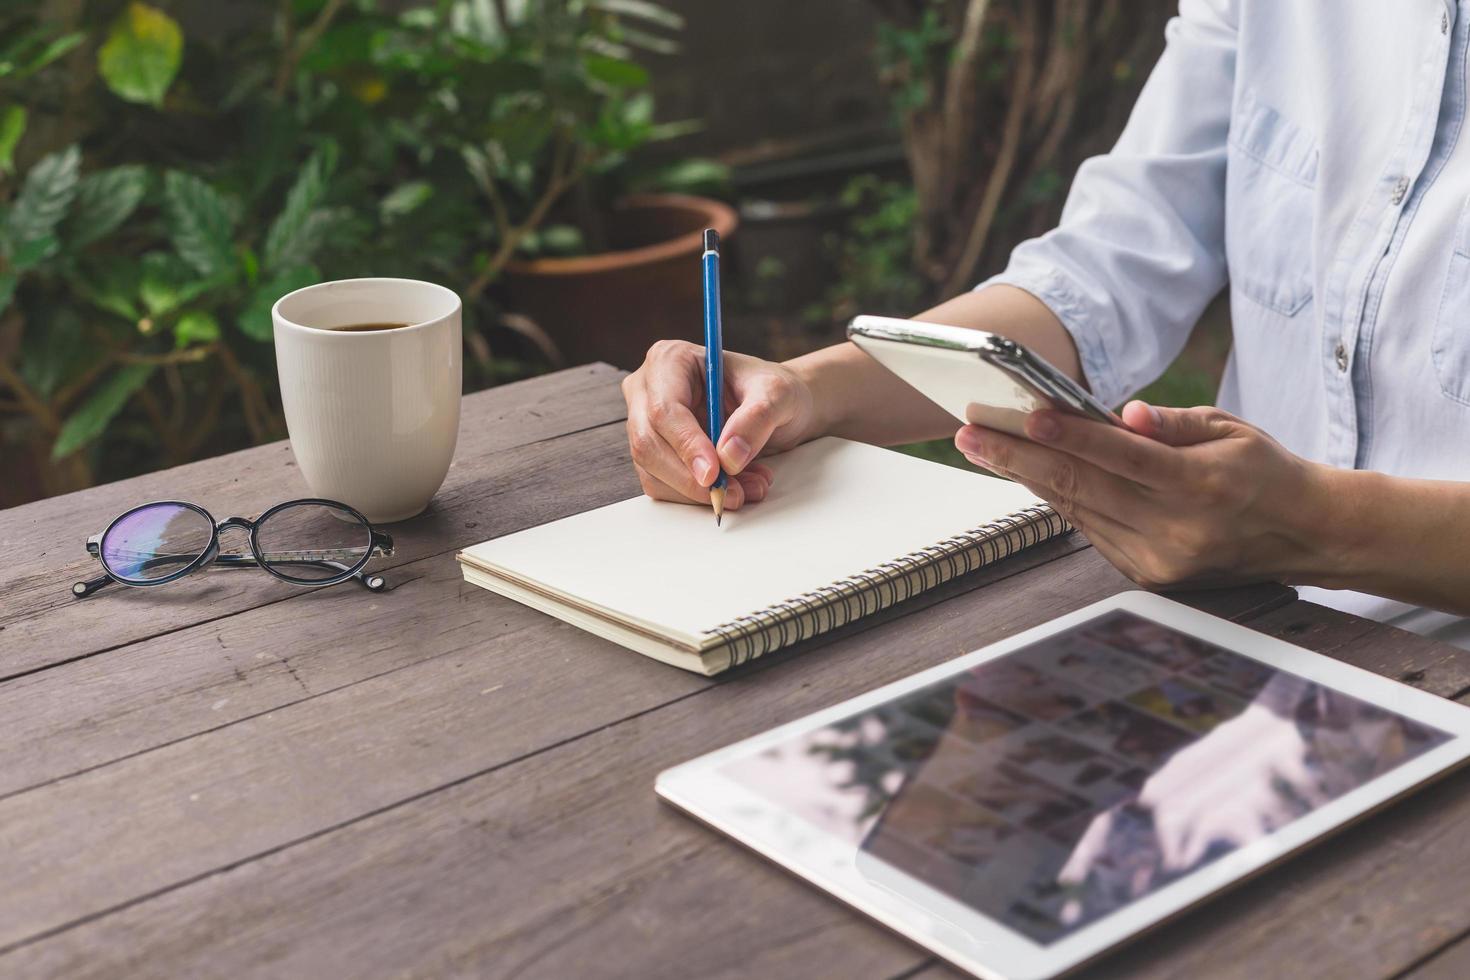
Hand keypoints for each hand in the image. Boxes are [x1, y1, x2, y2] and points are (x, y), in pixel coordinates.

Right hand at [621, 340, 818, 509]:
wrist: (776, 408)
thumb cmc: (772, 391)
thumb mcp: (778, 394)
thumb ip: (757, 418)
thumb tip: (728, 455)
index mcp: (671, 359)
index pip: (664, 409)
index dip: (686, 445)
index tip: (714, 473)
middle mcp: (649, 389)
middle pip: (648, 443)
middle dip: (690, 478)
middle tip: (732, 493)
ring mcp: (646, 423)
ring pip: (652, 471)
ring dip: (698, 492)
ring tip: (746, 488)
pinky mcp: (654, 453)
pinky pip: (662, 486)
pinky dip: (697, 497)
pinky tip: (733, 487)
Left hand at [954, 401, 1341, 588]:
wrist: (1305, 534)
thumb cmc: (1263, 470)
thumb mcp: (1232, 429)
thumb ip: (1174, 423)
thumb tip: (1125, 414)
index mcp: (1202, 485)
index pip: (1122, 457)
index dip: (1070, 437)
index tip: (1024, 416)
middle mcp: (1176, 529)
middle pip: (1083, 488)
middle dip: (1017, 458)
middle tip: (969, 433)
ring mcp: (1159, 559)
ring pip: (1077, 511)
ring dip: (1025, 478)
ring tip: (983, 447)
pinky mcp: (1148, 576)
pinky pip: (1089, 531)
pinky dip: (1057, 500)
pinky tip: (1025, 474)